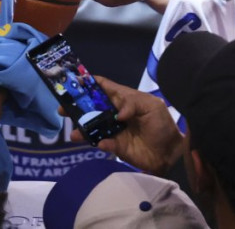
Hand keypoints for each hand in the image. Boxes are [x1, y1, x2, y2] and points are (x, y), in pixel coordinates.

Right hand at [67, 76, 183, 174]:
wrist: (170, 152)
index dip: (92, 83)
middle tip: (63, 107)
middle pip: (93, 107)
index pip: (106, 88)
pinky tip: (100, 142)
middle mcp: (116, 114)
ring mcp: (114, 130)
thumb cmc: (162, 125)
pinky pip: (103, 143)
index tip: (76, 81)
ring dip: (82, 128)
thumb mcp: (153, 106)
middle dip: (78, 106)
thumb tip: (118, 114)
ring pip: (93, 127)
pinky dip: (99, 143)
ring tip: (73, 132)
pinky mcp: (116, 147)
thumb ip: (134, 104)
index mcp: (125, 100)